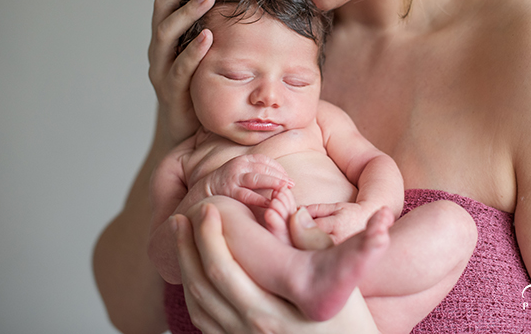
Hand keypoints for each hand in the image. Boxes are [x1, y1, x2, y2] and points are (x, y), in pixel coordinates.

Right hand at [149, 0, 221, 146]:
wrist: (190, 134)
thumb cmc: (206, 88)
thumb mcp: (213, 53)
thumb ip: (221, 28)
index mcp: (170, 34)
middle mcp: (160, 48)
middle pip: (165, 7)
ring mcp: (161, 69)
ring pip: (166, 33)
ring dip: (188, 12)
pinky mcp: (170, 91)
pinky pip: (179, 68)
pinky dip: (193, 50)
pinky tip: (209, 37)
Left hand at [174, 204, 379, 332]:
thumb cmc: (349, 325)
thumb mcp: (343, 287)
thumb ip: (315, 247)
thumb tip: (294, 214)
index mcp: (270, 313)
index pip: (223, 270)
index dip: (208, 236)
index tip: (207, 209)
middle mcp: (250, 330)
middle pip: (203, 285)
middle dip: (187, 247)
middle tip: (181, 217)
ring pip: (198, 304)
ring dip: (184, 268)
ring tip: (180, 239)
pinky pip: (205, 322)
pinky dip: (194, 294)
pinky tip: (194, 275)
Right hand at [188, 154, 293, 207]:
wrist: (201, 195)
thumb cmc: (227, 187)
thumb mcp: (241, 175)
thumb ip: (257, 174)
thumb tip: (282, 181)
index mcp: (243, 160)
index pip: (266, 161)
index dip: (279, 169)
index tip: (289, 180)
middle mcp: (238, 166)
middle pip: (265, 168)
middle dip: (280, 176)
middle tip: (292, 185)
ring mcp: (233, 178)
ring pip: (258, 178)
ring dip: (274, 183)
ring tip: (285, 190)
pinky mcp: (228, 191)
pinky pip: (247, 195)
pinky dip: (260, 199)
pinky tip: (271, 204)